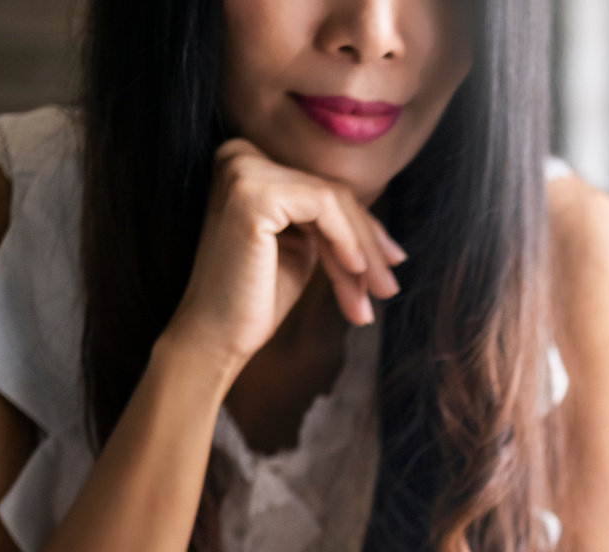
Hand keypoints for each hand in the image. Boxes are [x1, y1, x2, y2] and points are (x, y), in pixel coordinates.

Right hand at [165, 138, 404, 368]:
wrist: (215, 337)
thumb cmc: (256, 299)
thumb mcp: (303, 250)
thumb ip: (331, 227)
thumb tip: (386, 238)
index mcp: (249, 166)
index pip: (323, 192)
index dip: (364, 230)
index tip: (393, 264)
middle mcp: (241, 157)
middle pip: (331, 194)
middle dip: (368, 245)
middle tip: (388, 288)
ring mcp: (243, 170)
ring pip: (334, 201)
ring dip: (363, 252)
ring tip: (376, 293)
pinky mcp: (253, 192)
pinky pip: (325, 206)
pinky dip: (348, 240)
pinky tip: (356, 272)